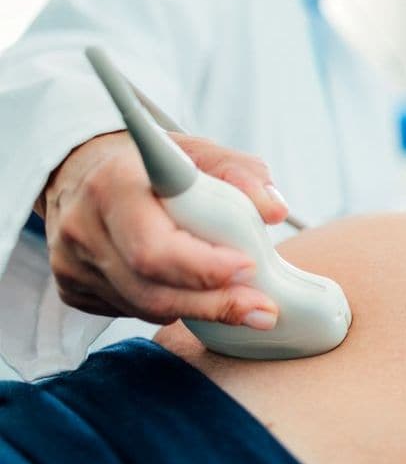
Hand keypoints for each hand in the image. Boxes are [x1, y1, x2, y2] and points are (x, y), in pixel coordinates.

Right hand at [40, 131, 288, 328]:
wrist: (85, 170)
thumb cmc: (153, 165)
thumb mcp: (199, 152)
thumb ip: (241, 174)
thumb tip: (274, 210)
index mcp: (114, 184)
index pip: (156, 246)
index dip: (203, 266)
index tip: (249, 267)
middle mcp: (85, 226)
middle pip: (151, 287)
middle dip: (214, 303)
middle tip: (261, 308)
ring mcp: (71, 261)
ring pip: (142, 307)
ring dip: (199, 310)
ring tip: (242, 303)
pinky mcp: (73, 286)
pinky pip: (130, 310)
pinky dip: (171, 307)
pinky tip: (193, 292)